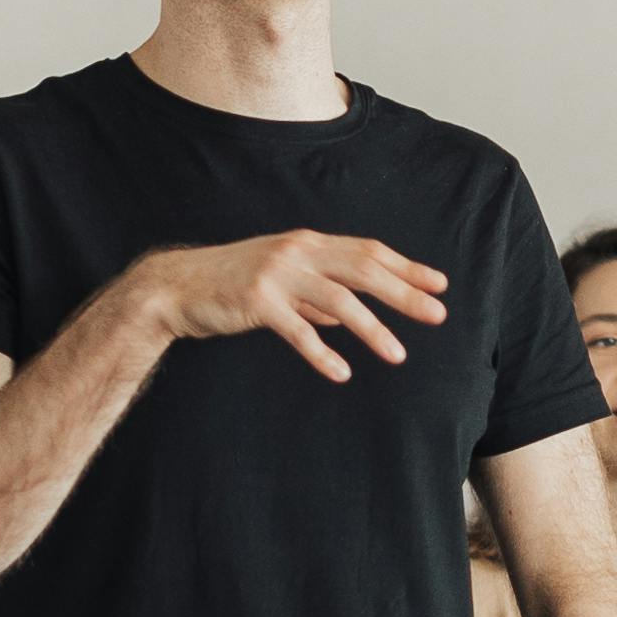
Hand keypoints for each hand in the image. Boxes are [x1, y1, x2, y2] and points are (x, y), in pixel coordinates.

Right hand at [136, 231, 445, 385]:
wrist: (177, 288)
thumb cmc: (233, 285)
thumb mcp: (282, 283)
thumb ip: (315, 297)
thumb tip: (349, 316)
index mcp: (308, 243)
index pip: (368, 251)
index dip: (406, 267)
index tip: (438, 284)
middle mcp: (297, 251)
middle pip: (363, 270)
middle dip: (404, 293)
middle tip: (437, 315)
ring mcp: (277, 275)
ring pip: (338, 300)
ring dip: (372, 328)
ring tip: (398, 355)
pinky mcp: (256, 302)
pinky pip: (297, 330)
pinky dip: (321, 353)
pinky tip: (342, 373)